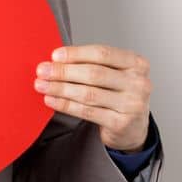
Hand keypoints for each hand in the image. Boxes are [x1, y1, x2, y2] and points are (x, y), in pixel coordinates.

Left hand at [34, 44, 152, 151]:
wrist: (134, 128)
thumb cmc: (121, 96)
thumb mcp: (116, 74)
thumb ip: (93, 64)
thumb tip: (58, 60)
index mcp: (137, 63)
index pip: (103, 53)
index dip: (76, 54)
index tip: (56, 56)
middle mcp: (138, 82)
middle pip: (94, 73)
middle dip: (64, 72)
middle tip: (44, 71)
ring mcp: (131, 104)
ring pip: (88, 93)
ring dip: (61, 88)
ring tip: (43, 85)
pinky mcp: (120, 123)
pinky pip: (87, 111)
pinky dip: (66, 105)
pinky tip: (53, 100)